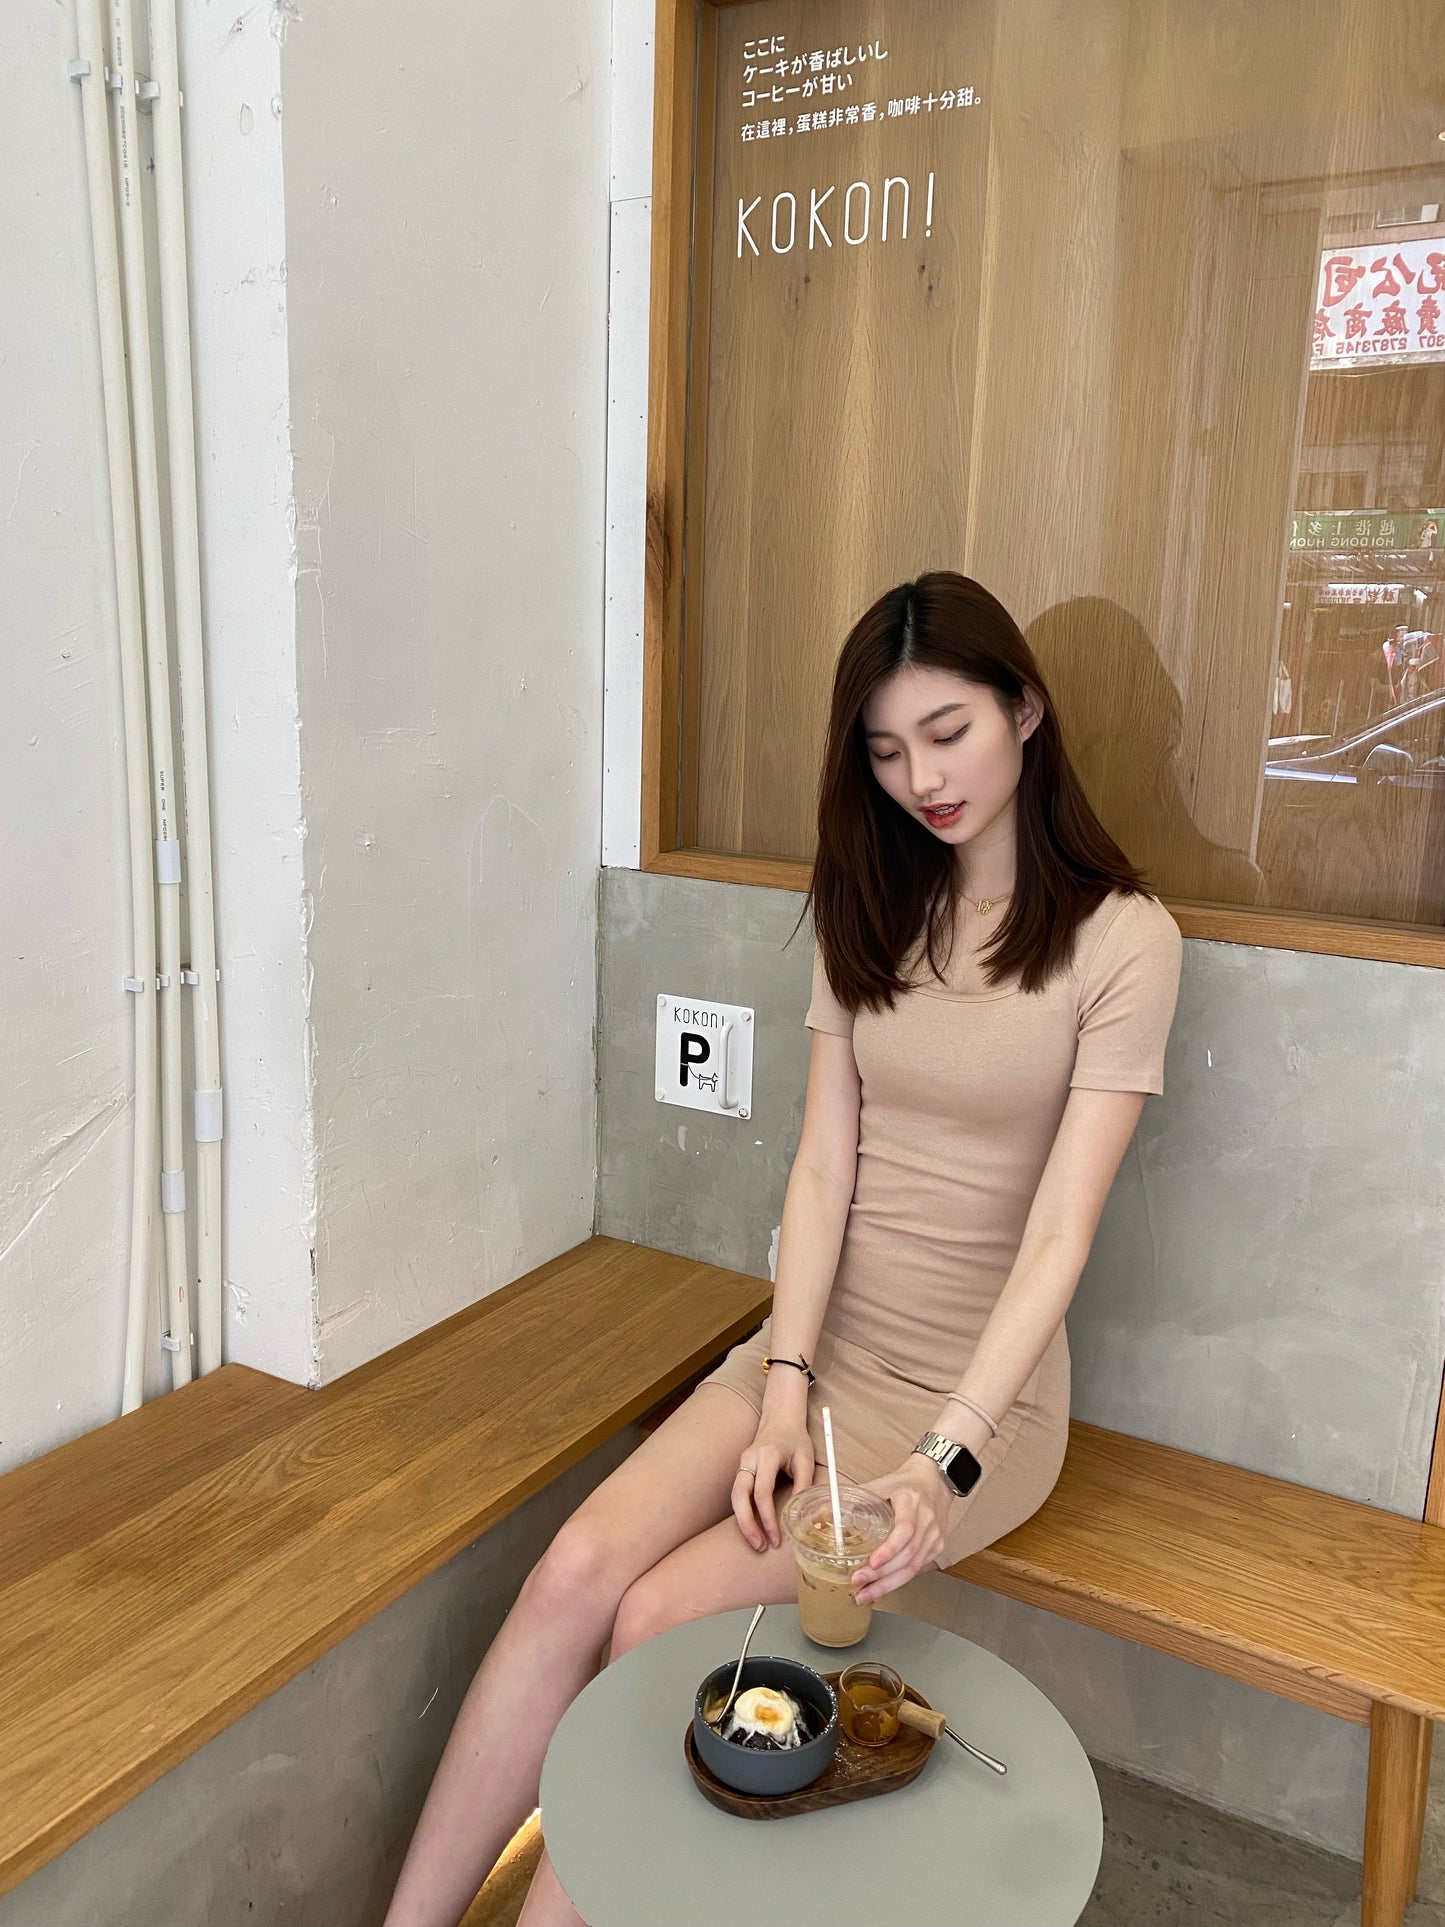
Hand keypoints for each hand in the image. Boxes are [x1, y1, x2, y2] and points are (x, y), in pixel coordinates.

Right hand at [732, 1416, 814, 1551]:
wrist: (780, 1417)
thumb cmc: (795, 1438)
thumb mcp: (806, 1459)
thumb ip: (803, 1485)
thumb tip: (801, 1516)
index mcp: (767, 1455)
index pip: (762, 1492)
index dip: (767, 1518)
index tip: (777, 1538)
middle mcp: (750, 1459)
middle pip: (739, 1495)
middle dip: (747, 1524)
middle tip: (759, 1546)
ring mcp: (742, 1462)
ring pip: (734, 1496)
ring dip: (742, 1521)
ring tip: (756, 1542)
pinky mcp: (741, 1468)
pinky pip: (737, 1493)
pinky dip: (742, 1511)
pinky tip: (753, 1527)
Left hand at [852, 1457, 952, 1603]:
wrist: (935, 1482)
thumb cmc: (905, 1484)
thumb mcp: (881, 1484)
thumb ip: (856, 1499)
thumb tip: (824, 1513)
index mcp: (912, 1502)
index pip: (905, 1529)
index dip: (889, 1549)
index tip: (872, 1562)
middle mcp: (927, 1521)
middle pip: (907, 1555)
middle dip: (881, 1574)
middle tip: (858, 1582)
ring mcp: (934, 1537)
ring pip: (913, 1568)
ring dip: (888, 1584)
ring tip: (865, 1594)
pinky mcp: (936, 1548)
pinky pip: (917, 1570)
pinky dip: (897, 1582)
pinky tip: (881, 1588)